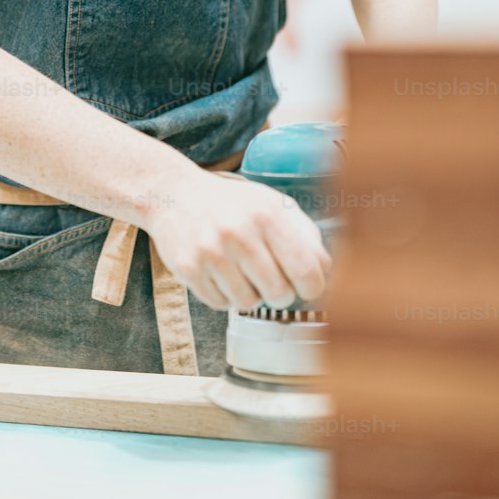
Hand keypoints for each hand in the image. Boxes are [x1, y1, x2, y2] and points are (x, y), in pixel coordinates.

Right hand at [146, 164, 332, 311]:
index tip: (309, 287)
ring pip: (248, 303)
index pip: (305, 269)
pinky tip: (221, 274)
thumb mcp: (271, 203)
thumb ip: (303, 233)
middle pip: (279, 294)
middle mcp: (239, 233)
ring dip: (252, 294)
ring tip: (244, 274)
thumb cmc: (231, 203)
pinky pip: (220, 304)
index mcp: (266, 214)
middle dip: (282, 294)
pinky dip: (225, 296)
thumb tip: (325, 268)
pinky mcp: (188, 269)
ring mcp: (211, 252)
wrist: (174, 194)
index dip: (313, 286)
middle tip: (274, 282)